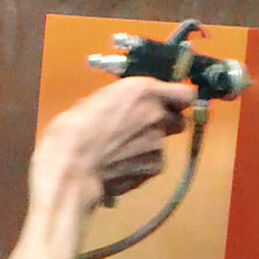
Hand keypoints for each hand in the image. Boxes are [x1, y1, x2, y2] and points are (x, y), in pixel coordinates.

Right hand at [36, 76, 195, 205]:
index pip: (185, 93)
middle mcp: (157, 115)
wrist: (73, 167)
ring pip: (162, 144)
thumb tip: (128, 105)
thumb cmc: (74, 130)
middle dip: (165, 124)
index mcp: (143, 90)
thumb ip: (124, 100)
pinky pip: (153, 163)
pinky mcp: (155, 167)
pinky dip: (141, 164)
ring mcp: (159, 143)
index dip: (178, 100)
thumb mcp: (97, 100)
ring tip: (120, 151)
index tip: (170, 103)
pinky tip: (120, 165)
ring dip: (148, 146)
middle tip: (142, 129)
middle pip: (179, 120)